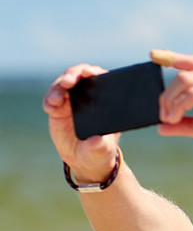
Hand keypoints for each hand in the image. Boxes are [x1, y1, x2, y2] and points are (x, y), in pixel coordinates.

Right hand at [43, 64, 119, 182]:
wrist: (83, 158)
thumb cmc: (99, 151)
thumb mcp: (103, 150)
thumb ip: (100, 146)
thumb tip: (96, 140)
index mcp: (105, 101)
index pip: (102, 79)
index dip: (95, 72)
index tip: (89, 73)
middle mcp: (89, 96)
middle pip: (80, 75)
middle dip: (73, 74)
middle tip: (68, 82)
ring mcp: (72, 101)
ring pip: (63, 84)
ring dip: (58, 88)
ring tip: (56, 100)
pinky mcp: (58, 108)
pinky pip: (51, 99)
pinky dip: (49, 101)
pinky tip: (51, 109)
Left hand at [156, 50, 192, 158]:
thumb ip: (186, 124)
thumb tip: (161, 126)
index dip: (174, 57)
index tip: (154, 54)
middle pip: (184, 74)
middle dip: (166, 94)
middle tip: (162, 115)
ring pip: (185, 81)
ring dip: (169, 101)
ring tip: (168, 119)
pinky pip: (192, 96)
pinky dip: (178, 107)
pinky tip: (175, 119)